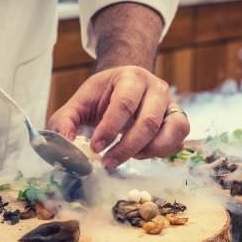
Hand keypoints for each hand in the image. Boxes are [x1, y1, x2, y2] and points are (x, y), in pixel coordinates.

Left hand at [48, 66, 189, 168]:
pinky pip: (178, 140)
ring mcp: (171, 104)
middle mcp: (156, 88)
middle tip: (108, 163)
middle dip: (126, 148)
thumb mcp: (80, 103)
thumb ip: (65, 121)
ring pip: (170, 131)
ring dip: (147, 151)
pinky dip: (161, 152)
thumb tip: (62, 145)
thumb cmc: (103, 96)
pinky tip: (141, 154)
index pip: (124, 104)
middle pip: (148, 122)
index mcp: (130, 78)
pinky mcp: (178, 120)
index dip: (109, 129)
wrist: (126, 86)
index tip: (95, 148)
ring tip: (128, 157)